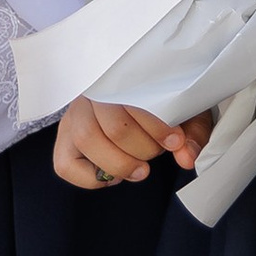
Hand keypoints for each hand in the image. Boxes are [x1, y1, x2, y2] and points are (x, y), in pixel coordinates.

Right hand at [54, 98, 212, 190]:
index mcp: (120, 76)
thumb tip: (187, 157)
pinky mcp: (64, 143)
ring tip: (140, 169)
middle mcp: (91, 93)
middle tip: (158, 151)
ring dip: (120, 163)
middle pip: (114, 126)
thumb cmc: (161, 104)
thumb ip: (191, 132)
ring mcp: (73, 117)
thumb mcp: (184, 111)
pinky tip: (113, 174)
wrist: (138, 99)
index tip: (176, 141)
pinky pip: (65, 165)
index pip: (133, 99)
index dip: (157, 127)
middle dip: (144, 148)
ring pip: (87, 140)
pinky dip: (92, 179)